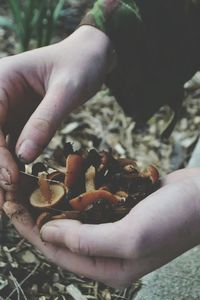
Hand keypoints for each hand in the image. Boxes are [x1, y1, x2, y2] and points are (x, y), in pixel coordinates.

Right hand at [0, 25, 112, 193]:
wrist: (91, 57)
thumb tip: (23, 157)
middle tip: (3, 204)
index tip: (10, 180)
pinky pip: (11, 146)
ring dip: (1, 173)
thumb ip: (45, 121)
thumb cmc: (80, 65)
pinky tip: (19, 186)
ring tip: (9, 203)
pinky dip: (12, 166)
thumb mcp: (67, 90)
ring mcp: (6, 111)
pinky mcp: (19, 121)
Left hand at [3, 168, 199, 287]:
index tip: (11, 207)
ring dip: (53, 200)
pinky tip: (61, 178)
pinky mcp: (118, 210)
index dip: (31, 230)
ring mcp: (112, 229)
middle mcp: (106, 252)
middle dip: (38, 213)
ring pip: (73, 217)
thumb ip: (86, 241)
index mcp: (107, 268)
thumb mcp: (131, 237)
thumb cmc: (173, 221)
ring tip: (32, 182)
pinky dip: (73, 191)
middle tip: (16, 191)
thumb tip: (46, 233)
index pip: (57, 251)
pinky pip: (88, 203)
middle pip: (61, 234)